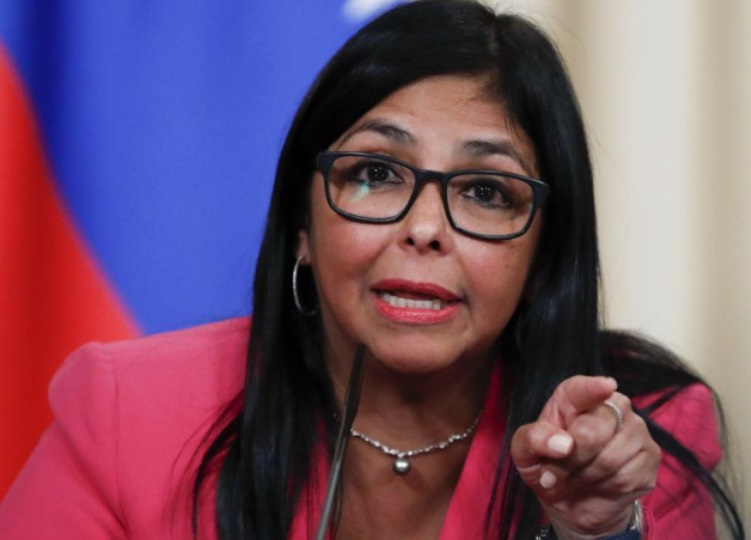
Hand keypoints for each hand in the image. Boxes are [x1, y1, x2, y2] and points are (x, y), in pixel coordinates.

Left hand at [511, 376, 659, 539]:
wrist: (572, 502)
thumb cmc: (547, 466)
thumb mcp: (525, 454)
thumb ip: (533, 440)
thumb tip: (561, 444)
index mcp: (575, 398)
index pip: (582, 389)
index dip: (593, 388)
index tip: (605, 387)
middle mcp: (611, 406)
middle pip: (593, 430)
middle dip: (569, 459)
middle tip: (553, 474)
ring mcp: (635, 430)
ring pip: (609, 458)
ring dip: (583, 477)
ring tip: (572, 480)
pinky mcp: (650, 457)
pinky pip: (626, 477)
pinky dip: (603, 488)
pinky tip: (595, 486)